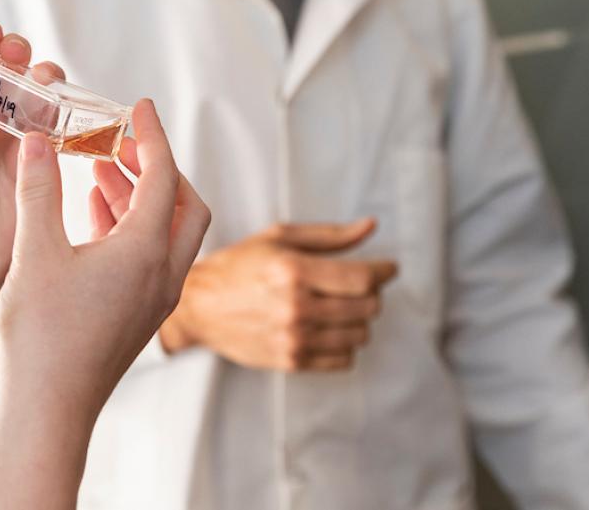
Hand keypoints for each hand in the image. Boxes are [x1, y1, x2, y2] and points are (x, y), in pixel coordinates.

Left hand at [0, 21, 64, 302]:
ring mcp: (13, 144)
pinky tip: (67, 115)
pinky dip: (64, 119)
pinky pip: (56, 134)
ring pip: (35, 99)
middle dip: (15, 58)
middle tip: (19, 56)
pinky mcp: (38, 166)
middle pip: (6, 75)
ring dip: (43, 83)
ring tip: (45, 83)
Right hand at [0, 99, 211, 416]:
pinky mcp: (139, 314)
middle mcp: (164, 273)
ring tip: (100, 168)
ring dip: (141, 196)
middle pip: (185, 204)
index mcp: (147, 251)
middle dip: (157, 167)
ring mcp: (155, 297)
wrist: (49, 408)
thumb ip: (38, 189)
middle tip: (122, 141)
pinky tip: (93, 212)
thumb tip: (37, 140)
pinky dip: (130, 226)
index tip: (139, 107)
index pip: (164, 176)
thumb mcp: (34, 251)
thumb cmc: (43, 336)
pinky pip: (150, 257)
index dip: (151, 136)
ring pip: (168, 232)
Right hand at [158, 220, 396, 370]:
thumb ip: (329, 235)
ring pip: (360, 335)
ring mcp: (294, 338)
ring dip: (359, 319)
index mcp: (293, 270)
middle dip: (372, 294)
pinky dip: (345, 344)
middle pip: (368, 307)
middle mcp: (296, 306)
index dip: (384, 272)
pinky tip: (328, 328)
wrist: (200, 306)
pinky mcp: (291, 361)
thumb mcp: (279, 238)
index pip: (363, 278)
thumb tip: (371, 227)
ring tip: (340, 306)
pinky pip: (344, 359)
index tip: (388, 268)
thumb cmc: (240, 265)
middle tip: (358, 285)